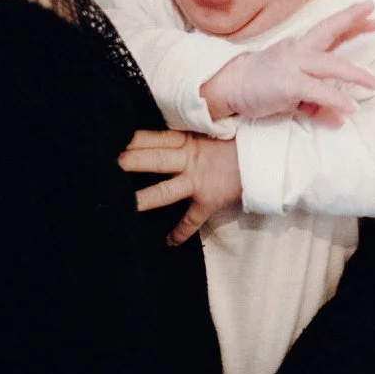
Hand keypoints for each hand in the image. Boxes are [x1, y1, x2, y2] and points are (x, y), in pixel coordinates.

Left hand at [119, 130, 241, 245]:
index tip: (112, 138)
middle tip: (108, 164)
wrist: (266, 156)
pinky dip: (180, 232)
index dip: (134, 140)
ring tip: (124, 205)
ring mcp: (200, 180)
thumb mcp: (213, 131)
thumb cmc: (238, 141)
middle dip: (131, 161)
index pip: (155, 138)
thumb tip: (168, 133)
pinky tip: (169, 242)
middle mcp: (191, 159)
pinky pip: (192, 219)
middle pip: (155, 159)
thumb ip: (191, 134)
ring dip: (145, 198)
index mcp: (189, 139)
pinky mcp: (210, 199)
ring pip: (166, 191)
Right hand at [200, 1, 374, 126]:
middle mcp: (297, 49)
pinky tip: (350, 107)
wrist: (230, 87)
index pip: (328, 29)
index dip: (349, 19)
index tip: (370, 11)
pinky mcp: (287, 83)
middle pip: (329, 32)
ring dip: (355, 73)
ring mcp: (292, 64)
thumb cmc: (261, 85)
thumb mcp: (294, 91)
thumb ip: (319, 101)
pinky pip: (317, 90)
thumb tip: (342, 117)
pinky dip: (335, 98)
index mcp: (299, 46)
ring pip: (329, 64)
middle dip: (352, 22)